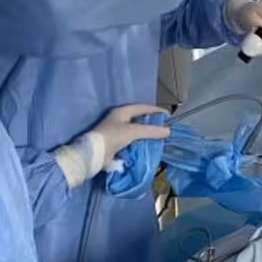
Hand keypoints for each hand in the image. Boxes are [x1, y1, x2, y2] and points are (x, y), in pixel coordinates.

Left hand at [54, 105, 170, 187]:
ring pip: (135, 130)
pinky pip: (131, 140)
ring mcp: (116, 132)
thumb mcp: (133, 132)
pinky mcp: (115, 143)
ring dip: (146, 133)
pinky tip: (147, 147)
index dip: (155, 110)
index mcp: (121, 112)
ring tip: (158, 137)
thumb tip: (168, 131)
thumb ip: (151, 131)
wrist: (93, 154)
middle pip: (139, 118)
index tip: (167, 115)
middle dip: (151, 122)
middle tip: (164, 127)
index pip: (142, 107)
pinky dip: (140, 142)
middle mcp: (119, 120)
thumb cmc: (112, 137)